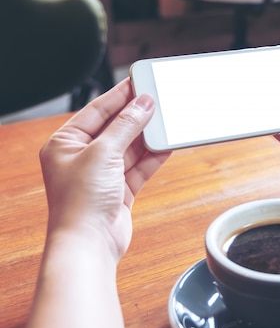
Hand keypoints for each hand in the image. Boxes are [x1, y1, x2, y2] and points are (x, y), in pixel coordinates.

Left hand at [39, 78, 170, 261]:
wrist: (89, 244)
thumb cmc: (80, 202)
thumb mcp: (104, 153)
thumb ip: (126, 125)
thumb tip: (143, 103)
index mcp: (65, 143)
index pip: (96, 111)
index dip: (119, 96)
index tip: (140, 83)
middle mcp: (82, 157)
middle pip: (115, 128)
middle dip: (137, 117)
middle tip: (158, 101)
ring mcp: (102, 174)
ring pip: (130, 147)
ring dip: (148, 137)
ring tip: (167, 122)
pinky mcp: (119, 189)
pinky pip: (139, 166)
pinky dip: (153, 157)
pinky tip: (167, 146)